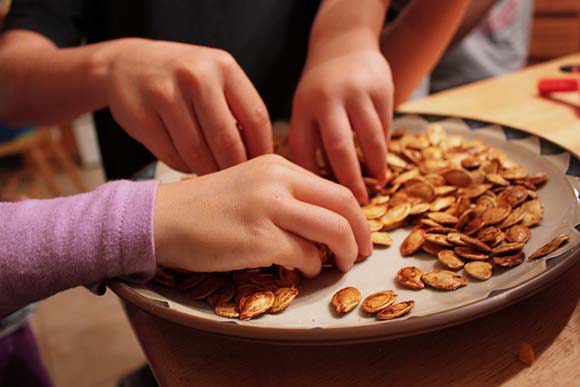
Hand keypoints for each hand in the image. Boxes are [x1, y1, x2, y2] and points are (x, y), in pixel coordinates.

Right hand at [103, 38, 271, 172]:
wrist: (125, 64)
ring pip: (198, 154)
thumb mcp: (215, 77)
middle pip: (227, 142)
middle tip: (238, 185)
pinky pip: (173, 157)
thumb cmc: (182, 78)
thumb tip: (262, 156)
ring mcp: (166, 95)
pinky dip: (185, 168)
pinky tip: (189, 165)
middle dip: (235, 169)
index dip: (261, 151)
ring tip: (214, 179)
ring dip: (209, 173)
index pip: (256, 119)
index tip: (262, 170)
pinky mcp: (142, 116)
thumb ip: (238, 108)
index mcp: (224, 67)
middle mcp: (196, 77)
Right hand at [153, 154, 371, 276]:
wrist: (162, 218)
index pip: (334, 188)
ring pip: (332, 230)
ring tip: (338, 264)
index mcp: (277, 164)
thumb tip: (322, 220)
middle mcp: (278, 181)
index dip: (355, 214)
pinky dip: (310, 266)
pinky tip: (300, 268)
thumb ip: (286, 195)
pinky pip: (304, 255)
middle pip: (343, 205)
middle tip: (362, 252)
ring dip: (343, 252)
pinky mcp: (258, 239)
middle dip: (360, 233)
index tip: (359, 232)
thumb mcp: (250, 185)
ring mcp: (269, 209)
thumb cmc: (205, 206)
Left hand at [289, 49, 392, 203]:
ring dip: (375, 168)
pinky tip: (381, 164)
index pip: (304, 152)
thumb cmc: (320, 89)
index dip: (312, 181)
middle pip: (339, 149)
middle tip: (358, 204)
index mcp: (303, 108)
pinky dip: (384, 149)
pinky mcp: (381, 89)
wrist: (344, 44)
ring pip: (370, 140)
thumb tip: (318, 190)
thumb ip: (309, 142)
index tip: (322, 203)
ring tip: (377, 185)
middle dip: (350, 182)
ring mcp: (356, 92)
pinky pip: (385, 127)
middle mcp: (327, 99)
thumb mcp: (305, 109)